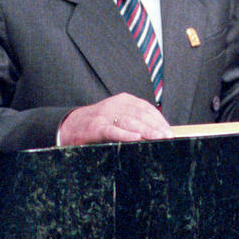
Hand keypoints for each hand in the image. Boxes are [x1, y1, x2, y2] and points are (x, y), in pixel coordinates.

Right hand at [56, 93, 171, 145]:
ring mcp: (105, 115)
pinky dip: (125, 134)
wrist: (69, 125)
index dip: (159, 119)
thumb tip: (158, 131)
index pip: (146, 108)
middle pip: (140, 115)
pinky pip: (112, 130)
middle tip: (168, 136)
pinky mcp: (95, 127)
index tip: (169, 130)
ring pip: (129, 122)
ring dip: (146, 131)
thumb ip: (134, 120)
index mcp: (123, 100)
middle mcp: (116, 104)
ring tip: (158, 138)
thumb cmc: (98, 124)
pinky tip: (136, 138)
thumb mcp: (117, 116)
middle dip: (156, 126)